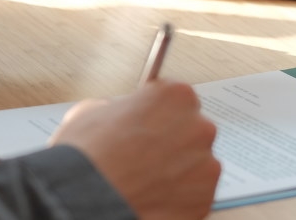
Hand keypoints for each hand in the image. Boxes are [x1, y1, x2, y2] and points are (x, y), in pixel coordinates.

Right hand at [51, 80, 220, 218]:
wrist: (89, 199)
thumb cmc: (89, 155)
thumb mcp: (92, 111)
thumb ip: (118, 108)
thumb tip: (117, 117)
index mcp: (176, 96)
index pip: (177, 98)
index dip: (158, 113)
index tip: (148, 123)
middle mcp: (199, 127)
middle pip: (191, 131)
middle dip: (171, 142)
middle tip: (143, 156)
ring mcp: (206, 165)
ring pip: (195, 164)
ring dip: (177, 170)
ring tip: (145, 180)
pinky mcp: (205, 199)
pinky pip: (194, 194)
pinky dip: (178, 197)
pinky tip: (152, 196)